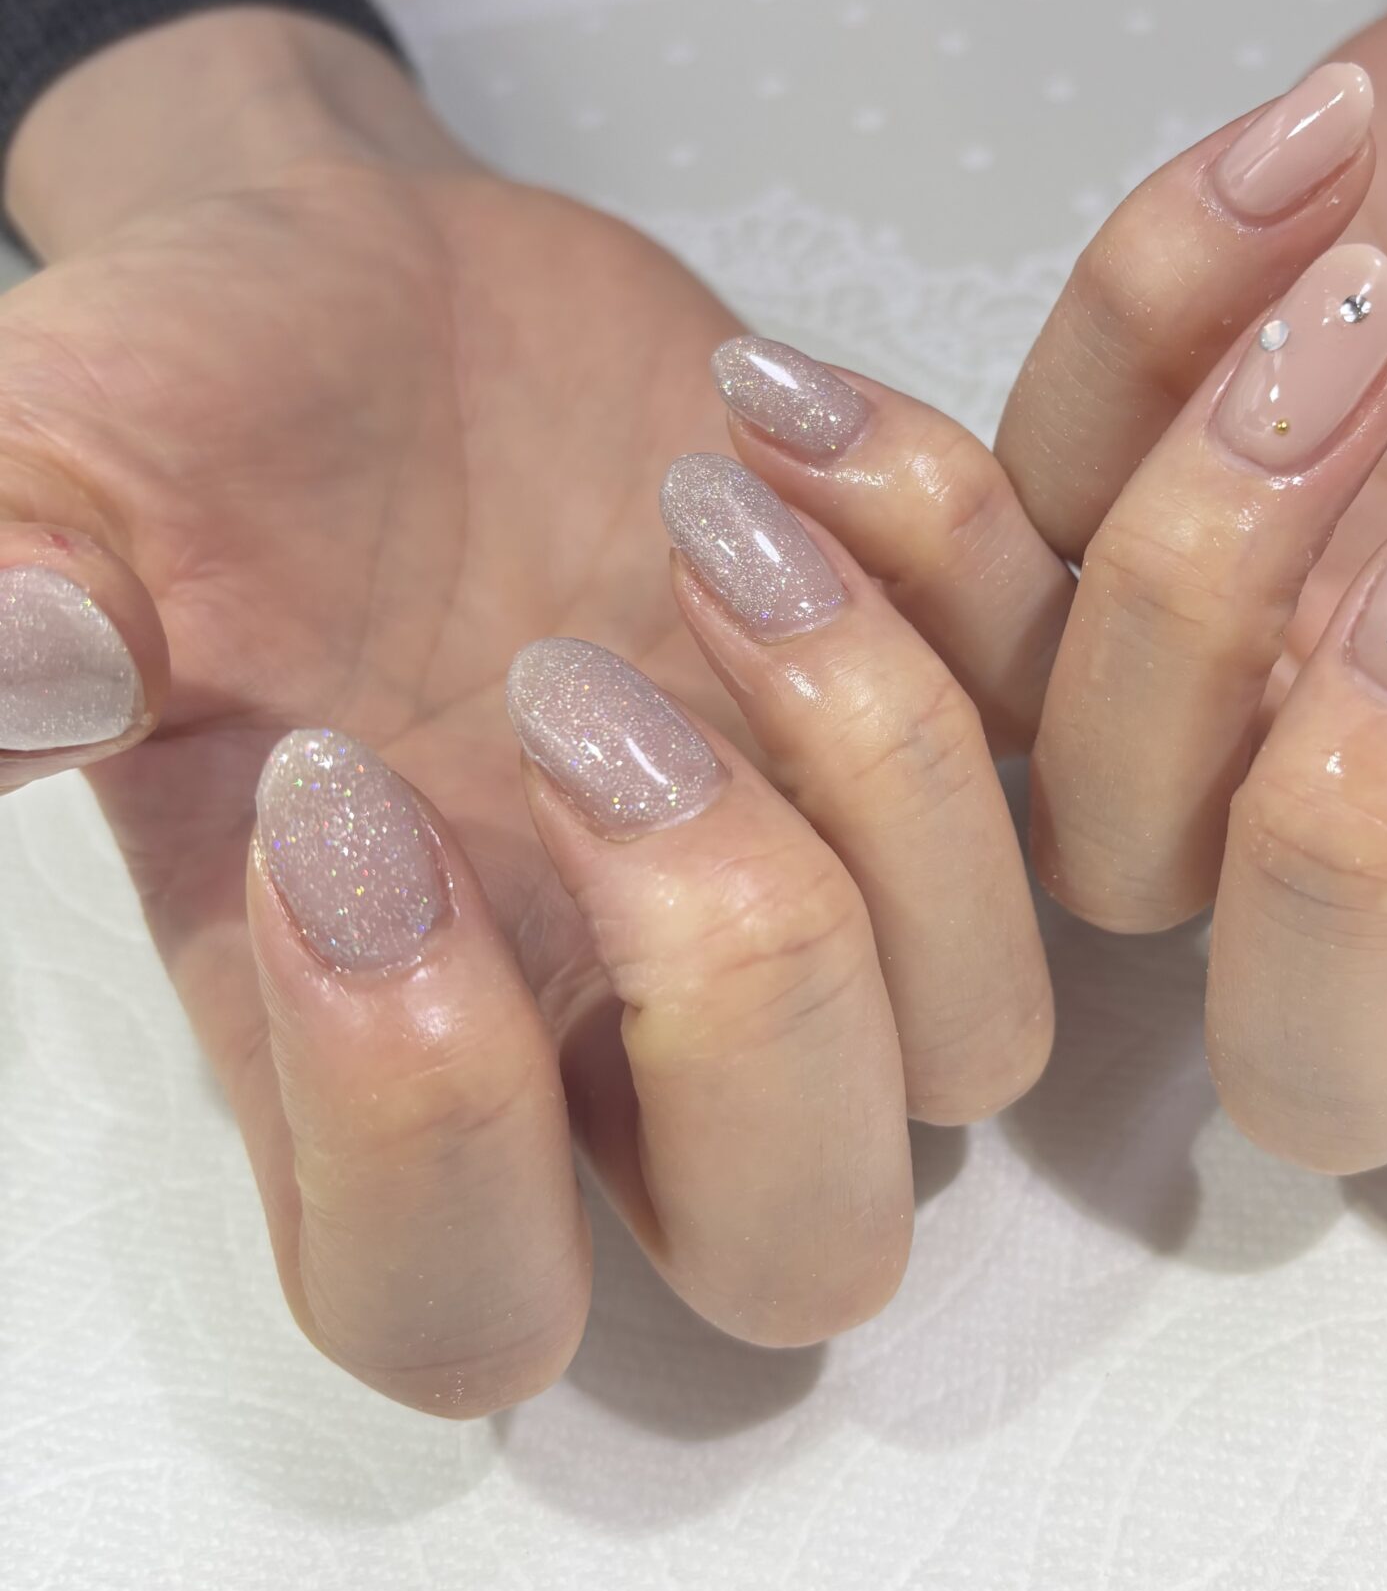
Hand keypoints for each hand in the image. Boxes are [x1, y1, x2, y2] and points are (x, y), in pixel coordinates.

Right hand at [0, 13, 1055, 1410]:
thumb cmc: (187, 417)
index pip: (457, 1309)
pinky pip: (1075, 727)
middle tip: (565, 688)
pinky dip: (965, 557)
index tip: (331, 794)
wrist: (358, 281)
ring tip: (693, 509)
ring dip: (873, 756)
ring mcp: (812, 873)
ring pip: (988, 1028)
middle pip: (800, 1243)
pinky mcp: (941, 694)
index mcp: (380, 1038)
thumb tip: (27, 657)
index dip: (427, 1129)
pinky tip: (768, 403)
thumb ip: (12, 585)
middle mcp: (617, 1020)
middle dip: (731, 975)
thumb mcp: (47, 472)